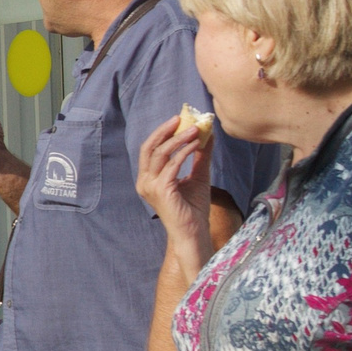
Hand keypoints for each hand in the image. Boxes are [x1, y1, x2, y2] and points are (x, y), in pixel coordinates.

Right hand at [135, 111, 213, 242]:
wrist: (193, 232)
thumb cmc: (193, 208)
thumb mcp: (198, 177)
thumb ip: (199, 157)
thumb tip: (206, 136)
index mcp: (148, 178)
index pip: (150, 149)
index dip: (162, 133)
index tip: (178, 120)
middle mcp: (144, 181)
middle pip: (149, 147)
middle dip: (165, 131)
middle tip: (181, 118)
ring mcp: (150, 186)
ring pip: (160, 153)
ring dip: (179, 139)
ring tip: (195, 130)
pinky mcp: (161, 190)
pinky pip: (172, 165)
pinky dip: (184, 152)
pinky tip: (197, 145)